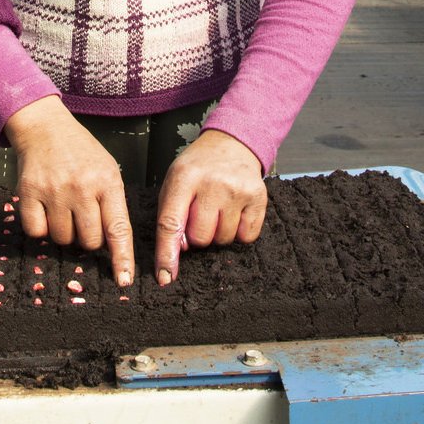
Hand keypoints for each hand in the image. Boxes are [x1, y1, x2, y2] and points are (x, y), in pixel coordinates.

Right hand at [4, 96, 135, 285]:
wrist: (46, 128)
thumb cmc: (81, 153)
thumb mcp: (107, 170)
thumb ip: (112, 204)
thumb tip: (111, 248)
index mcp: (107, 181)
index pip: (118, 228)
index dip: (122, 258)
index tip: (124, 281)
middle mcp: (82, 187)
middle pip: (88, 241)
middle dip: (87, 238)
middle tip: (82, 217)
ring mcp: (54, 190)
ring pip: (62, 240)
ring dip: (64, 231)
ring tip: (63, 207)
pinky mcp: (29, 192)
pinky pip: (37, 232)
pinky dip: (41, 227)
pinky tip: (45, 208)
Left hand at [154, 130, 266, 285]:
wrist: (230, 144)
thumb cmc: (197, 169)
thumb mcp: (175, 181)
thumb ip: (170, 215)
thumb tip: (178, 255)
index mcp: (184, 177)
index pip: (171, 223)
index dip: (166, 254)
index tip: (164, 278)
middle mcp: (212, 183)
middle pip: (200, 238)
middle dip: (197, 234)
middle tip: (200, 213)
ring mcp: (237, 190)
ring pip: (223, 240)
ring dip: (218, 232)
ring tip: (218, 208)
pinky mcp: (258, 197)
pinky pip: (246, 237)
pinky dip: (238, 232)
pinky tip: (234, 211)